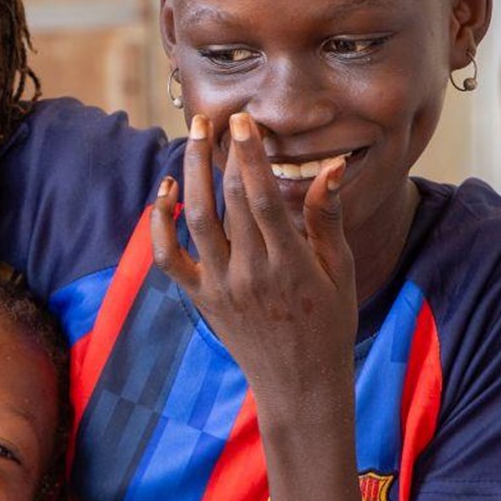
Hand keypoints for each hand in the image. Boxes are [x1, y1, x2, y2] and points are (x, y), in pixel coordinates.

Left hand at [150, 111, 356, 399]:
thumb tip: (327, 166)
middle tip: (221, 116)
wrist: (300, 384)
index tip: (245, 122)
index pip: (262, 197)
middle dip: (222, 152)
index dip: (250, 155)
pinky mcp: (200, 297)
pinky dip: (160, 223)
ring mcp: (220, 286)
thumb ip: (326, 217)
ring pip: (195, 219)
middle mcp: (250, 272)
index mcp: (290, 264)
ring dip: (191, 172)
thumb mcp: (340, 270)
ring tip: (194, 135)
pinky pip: (168, 257)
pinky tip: (167, 191)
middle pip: (228, 200)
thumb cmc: (328, 324)